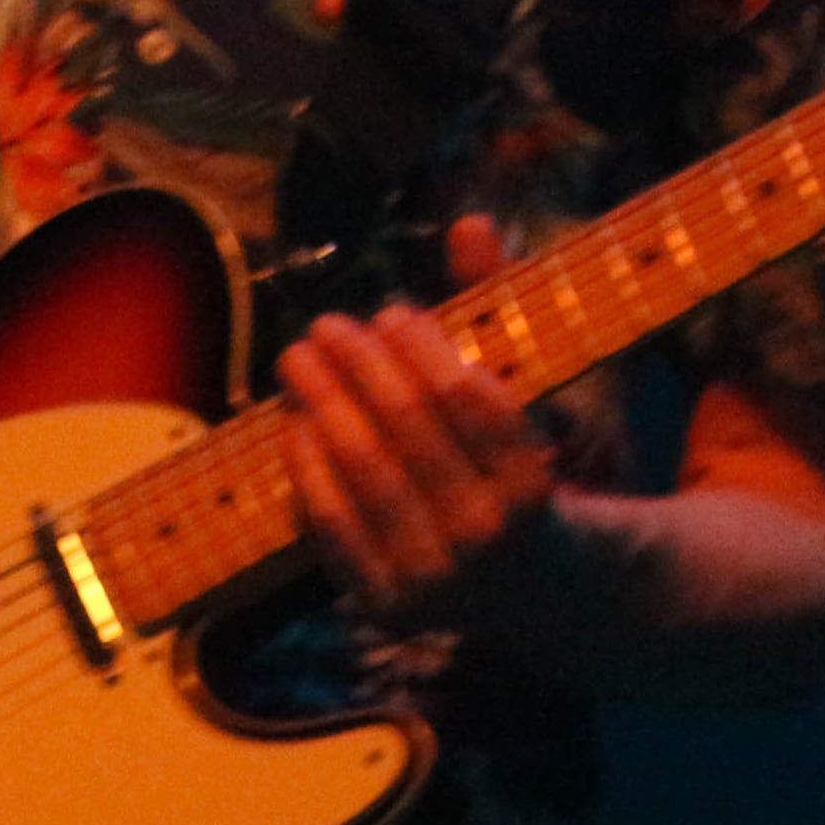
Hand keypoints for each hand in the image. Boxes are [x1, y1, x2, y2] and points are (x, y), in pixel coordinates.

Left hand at [275, 215, 573, 629]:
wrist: (532, 589)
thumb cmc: (516, 465)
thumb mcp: (525, 392)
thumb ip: (495, 306)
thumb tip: (467, 223)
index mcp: (531, 481)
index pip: (467, 393)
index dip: (421, 344)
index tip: (390, 311)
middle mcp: (486, 533)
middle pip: (407, 425)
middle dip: (358, 363)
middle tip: (326, 324)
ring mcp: (435, 576)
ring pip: (363, 469)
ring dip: (320, 402)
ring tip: (297, 356)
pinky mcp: (387, 602)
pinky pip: (332, 521)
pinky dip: (305, 465)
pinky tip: (292, 421)